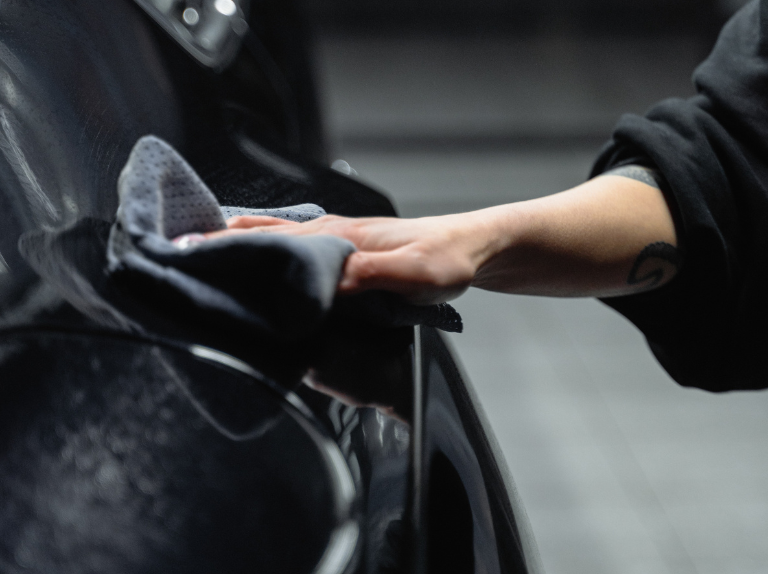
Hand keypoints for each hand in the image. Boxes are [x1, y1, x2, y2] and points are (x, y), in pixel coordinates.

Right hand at [204, 212, 496, 304]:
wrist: (473, 247)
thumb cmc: (447, 259)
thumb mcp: (415, 274)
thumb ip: (368, 277)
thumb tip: (319, 285)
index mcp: (336, 238)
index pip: (268, 240)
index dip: (225, 248)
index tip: (183, 256)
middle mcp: (328, 235)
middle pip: (259, 234)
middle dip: (216, 244)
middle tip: (173, 257)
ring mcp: (334, 242)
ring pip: (271, 237)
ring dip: (234, 245)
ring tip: (196, 259)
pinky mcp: (343, 254)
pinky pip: (291, 248)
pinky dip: (261, 249)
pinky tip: (252, 264)